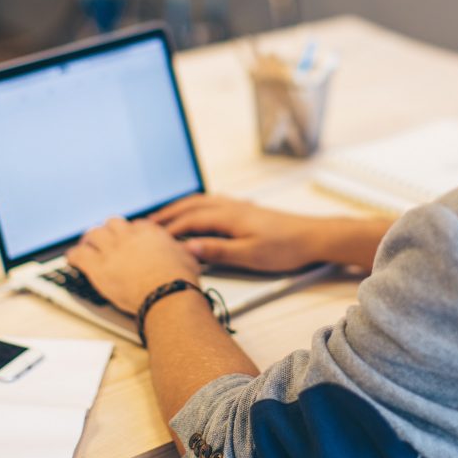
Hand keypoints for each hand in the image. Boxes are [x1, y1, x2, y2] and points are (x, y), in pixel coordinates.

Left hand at [66, 217, 200, 314]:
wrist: (168, 294)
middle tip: (104, 237)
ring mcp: (112, 250)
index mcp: (149, 232)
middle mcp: (128, 237)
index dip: (129, 232)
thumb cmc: (179, 280)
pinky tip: (72, 259)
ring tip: (86, 245)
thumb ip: (179, 249)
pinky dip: (74, 255)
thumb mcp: (187, 256)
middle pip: (112, 224)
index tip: (128, 238)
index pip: (135, 225)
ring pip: (93, 235)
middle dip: (108, 230)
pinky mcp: (98, 267)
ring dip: (89, 239)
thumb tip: (187, 249)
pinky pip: (79, 255)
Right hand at [150, 194, 327, 271]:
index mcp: (228, 216)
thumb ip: (217, 251)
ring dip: (179, 208)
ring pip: (200, 202)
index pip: (189, 220)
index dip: (167, 229)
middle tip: (144, 224)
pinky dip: (196, 205)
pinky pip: (212, 202)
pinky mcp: (245, 209)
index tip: (147, 237)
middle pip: (190, 206)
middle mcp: (230, 206)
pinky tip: (196, 210)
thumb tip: (188, 248)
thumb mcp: (249, 255)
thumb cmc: (285, 248)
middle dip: (166, 214)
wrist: (312, 236)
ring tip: (163, 217)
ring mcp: (238, 206)